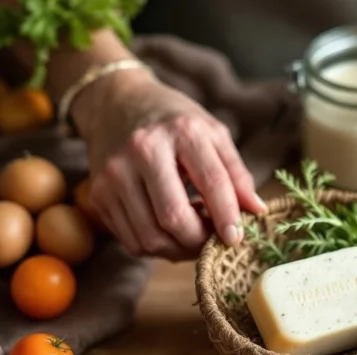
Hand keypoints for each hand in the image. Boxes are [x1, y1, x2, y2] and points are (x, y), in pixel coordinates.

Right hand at [74, 69, 266, 259]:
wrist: (117, 103)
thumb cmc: (174, 121)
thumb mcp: (213, 134)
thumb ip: (236, 173)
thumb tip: (257, 212)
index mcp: (181, 131)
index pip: (211, 183)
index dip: (227, 217)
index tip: (236, 238)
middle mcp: (143, 150)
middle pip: (174, 218)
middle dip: (199, 241)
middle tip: (212, 240)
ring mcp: (115, 174)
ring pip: (150, 238)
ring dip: (178, 250)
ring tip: (192, 235)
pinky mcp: (98, 194)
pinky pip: (131, 241)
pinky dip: (156, 247)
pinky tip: (167, 232)